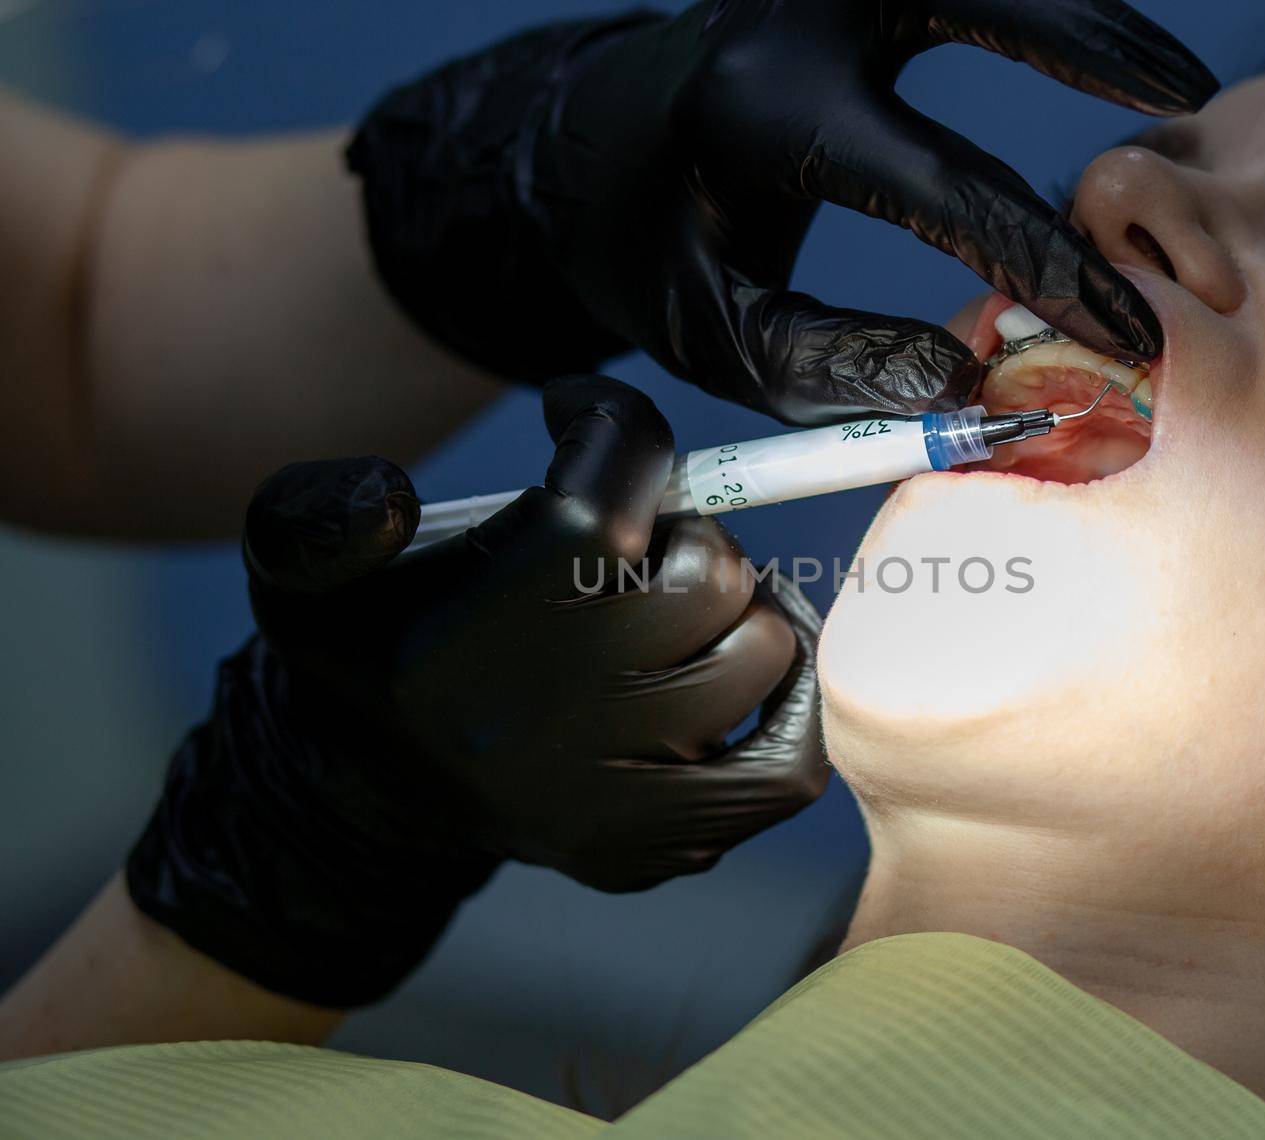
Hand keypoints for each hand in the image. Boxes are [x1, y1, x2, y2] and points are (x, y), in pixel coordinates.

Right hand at [126, 375, 826, 1006]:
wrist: (370, 799)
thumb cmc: (364, 657)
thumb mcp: (297, 575)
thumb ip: (320, 516)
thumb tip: (391, 497)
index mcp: (474, 637)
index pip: (611, 495)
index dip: (616, 428)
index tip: (584, 422)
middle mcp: (556, 719)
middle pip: (706, 573)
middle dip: (681, 533)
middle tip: (637, 544)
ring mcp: (619, 792)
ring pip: (759, 654)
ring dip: (733, 610)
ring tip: (680, 606)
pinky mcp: (660, 842)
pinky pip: (787, 766)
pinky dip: (790, 705)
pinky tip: (744, 666)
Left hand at [347, 1, 1216, 423]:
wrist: (587, 151)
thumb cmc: (657, 252)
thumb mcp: (714, 334)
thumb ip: (829, 368)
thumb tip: (959, 376)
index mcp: (759, 114)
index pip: (938, 183)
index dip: (1044, 259)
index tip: (1118, 322)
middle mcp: (794, 19)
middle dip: (1092, 46)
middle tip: (1180, 94)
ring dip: (1080, 10)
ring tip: (1164, 73)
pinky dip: (1030, 6)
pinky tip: (1092, 42)